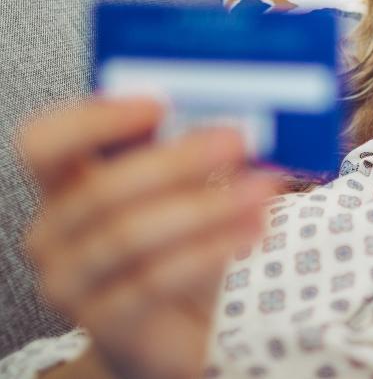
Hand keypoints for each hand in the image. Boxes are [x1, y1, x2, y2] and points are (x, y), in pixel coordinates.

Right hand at [20, 97, 279, 378]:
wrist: (173, 332)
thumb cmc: (177, 248)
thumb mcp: (181, 194)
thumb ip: (191, 153)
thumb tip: (237, 115)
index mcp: (63, 187)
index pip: (45, 143)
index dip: (94, 120)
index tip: (158, 104)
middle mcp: (53, 234)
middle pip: (102, 190)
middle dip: (177, 161)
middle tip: (238, 140)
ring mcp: (72, 283)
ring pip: (131, 235)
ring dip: (207, 206)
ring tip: (263, 188)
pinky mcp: (107, 323)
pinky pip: (155, 280)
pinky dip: (211, 249)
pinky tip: (254, 229)